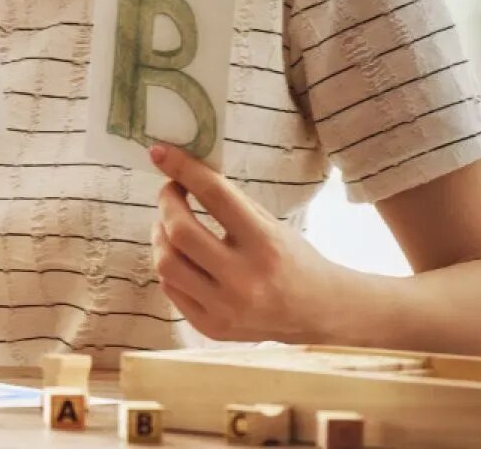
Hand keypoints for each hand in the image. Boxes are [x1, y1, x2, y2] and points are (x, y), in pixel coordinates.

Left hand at [150, 143, 343, 342]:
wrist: (320, 313)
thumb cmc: (293, 259)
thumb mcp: (270, 224)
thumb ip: (229, 202)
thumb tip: (182, 170)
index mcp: (266, 244)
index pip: (215, 197)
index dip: (183, 169)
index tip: (160, 153)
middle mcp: (245, 280)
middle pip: (180, 232)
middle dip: (166, 203)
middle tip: (170, 192)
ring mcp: (226, 308)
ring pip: (166, 263)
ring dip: (160, 235)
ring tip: (171, 225)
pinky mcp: (212, 328)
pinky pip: (170, 289)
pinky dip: (169, 265)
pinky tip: (181, 256)